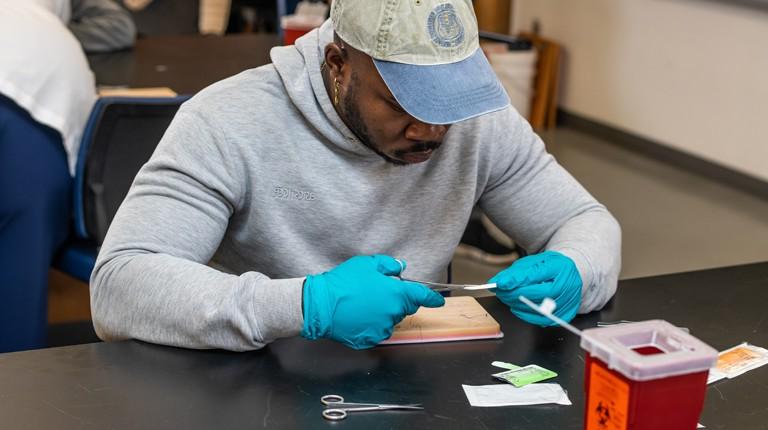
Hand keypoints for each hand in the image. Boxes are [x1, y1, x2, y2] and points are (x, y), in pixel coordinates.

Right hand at [301, 255, 444, 348]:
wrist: (320, 304)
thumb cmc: (343, 282)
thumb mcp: (366, 265)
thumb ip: (388, 266)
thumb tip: (400, 268)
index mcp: (396, 294)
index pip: (421, 297)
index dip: (432, 298)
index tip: (438, 300)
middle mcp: (393, 313)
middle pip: (405, 308)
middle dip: (399, 301)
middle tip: (378, 292)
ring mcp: (382, 328)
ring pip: (391, 320)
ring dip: (385, 313)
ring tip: (364, 304)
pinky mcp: (370, 339)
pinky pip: (378, 331)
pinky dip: (373, 325)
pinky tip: (358, 316)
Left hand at [490, 251, 581, 325]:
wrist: (568, 276)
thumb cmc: (550, 268)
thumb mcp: (533, 262)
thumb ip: (515, 272)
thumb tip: (498, 282)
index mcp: (561, 267)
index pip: (537, 275)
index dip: (516, 280)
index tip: (501, 283)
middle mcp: (569, 285)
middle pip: (539, 294)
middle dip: (515, 295)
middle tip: (501, 292)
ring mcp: (569, 302)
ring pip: (539, 309)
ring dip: (518, 305)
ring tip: (508, 298)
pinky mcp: (565, 316)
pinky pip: (542, 320)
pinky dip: (526, 315)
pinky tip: (518, 307)